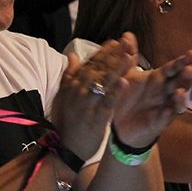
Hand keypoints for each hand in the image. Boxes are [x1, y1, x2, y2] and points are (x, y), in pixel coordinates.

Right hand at [52, 37, 135, 158]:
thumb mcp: (62, 97)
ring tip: (129, 56)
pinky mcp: (95, 119)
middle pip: (98, 70)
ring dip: (117, 69)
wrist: (64, 149)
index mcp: (72, 85)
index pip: (89, 64)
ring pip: (104, 83)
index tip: (114, 42)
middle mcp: (79, 92)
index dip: (103, 52)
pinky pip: (107, 103)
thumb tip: (72, 56)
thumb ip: (68, 75)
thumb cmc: (65, 122)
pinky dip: (115, 92)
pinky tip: (124, 82)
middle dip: (113, 55)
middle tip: (127, 43)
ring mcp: (87, 105)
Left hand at [112, 34, 191, 147]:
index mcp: (159, 78)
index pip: (173, 68)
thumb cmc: (127, 96)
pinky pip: (167, 117)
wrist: (119, 123)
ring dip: (182, 96)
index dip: (182, 61)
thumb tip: (127, 35)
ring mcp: (165, 106)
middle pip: (180, 82)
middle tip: (191, 68)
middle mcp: (165, 91)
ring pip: (179, 100)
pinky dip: (169, 113)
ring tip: (180, 91)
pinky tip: (169, 109)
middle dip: (186, 76)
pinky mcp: (160, 121)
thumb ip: (129, 55)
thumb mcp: (127, 74)